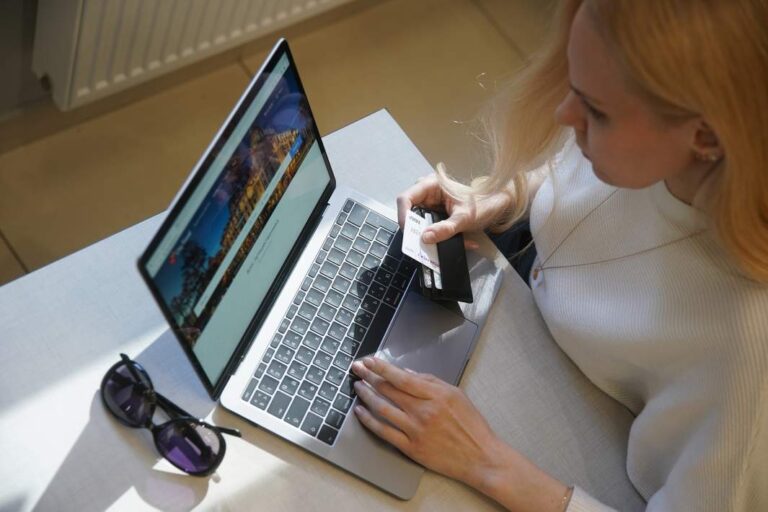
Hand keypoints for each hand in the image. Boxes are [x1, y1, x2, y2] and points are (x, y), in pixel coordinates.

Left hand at [350, 357, 500, 486]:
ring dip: (366, 396)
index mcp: (436, 395)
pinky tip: (361, 412)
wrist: (480, 457)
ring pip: (382, 409)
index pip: (401, 377)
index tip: (369, 361)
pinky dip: (369, 421)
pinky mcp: (411, 448)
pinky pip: (384, 432)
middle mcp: (423, 411)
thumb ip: (431, 381)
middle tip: (357, 369)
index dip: (381, 367)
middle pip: (389, 390)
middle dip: (369, 377)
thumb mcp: (457, 395)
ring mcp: (415, 430)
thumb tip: (407, 372)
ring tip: (358, 387)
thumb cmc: (471, 426)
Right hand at [396, 170, 512, 247]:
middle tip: (420, 244)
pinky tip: (454, 242)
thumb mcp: (464, 218)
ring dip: (428, 235)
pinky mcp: (436, 215)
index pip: (406, 198)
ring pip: (419, 222)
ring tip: (438, 246)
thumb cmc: (483, 203)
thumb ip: (445, 228)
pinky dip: (439, 237)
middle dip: (415, 229)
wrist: (498, 204)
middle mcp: (428, 193)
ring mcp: (431, 204)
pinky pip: (430, 227)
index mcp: (431, 185)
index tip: (407, 232)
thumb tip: (425, 238)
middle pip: (410, 211)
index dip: (403, 215)